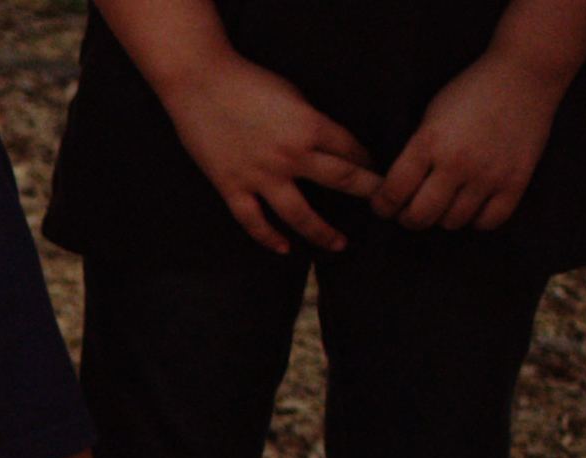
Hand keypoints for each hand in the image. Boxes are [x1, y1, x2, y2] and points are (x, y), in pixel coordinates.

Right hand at [153, 54, 378, 252]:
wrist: (199, 82)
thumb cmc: (246, 81)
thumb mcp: (292, 95)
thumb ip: (309, 122)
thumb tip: (322, 144)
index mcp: (310, 126)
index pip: (352, 150)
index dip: (369, 162)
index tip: (377, 171)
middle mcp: (291, 155)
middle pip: (342, 180)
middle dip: (368, 192)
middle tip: (386, 206)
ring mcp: (260, 175)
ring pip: (300, 214)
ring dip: (323, 232)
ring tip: (339, 244)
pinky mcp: (231, 186)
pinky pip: (253, 220)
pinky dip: (269, 237)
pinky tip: (284, 248)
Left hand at [368, 49, 564, 229]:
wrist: (524, 74)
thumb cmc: (471, 91)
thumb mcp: (430, 116)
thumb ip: (415, 153)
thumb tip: (396, 189)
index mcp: (428, 143)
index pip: (392, 194)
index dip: (382, 206)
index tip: (384, 205)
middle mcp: (457, 163)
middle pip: (420, 217)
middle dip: (408, 217)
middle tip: (410, 210)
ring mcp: (489, 174)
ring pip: (452, 222)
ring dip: (443, 217)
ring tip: (444, 202)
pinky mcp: (517, 181)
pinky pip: (489, 222)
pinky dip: (477, 220)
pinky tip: (473, 205)